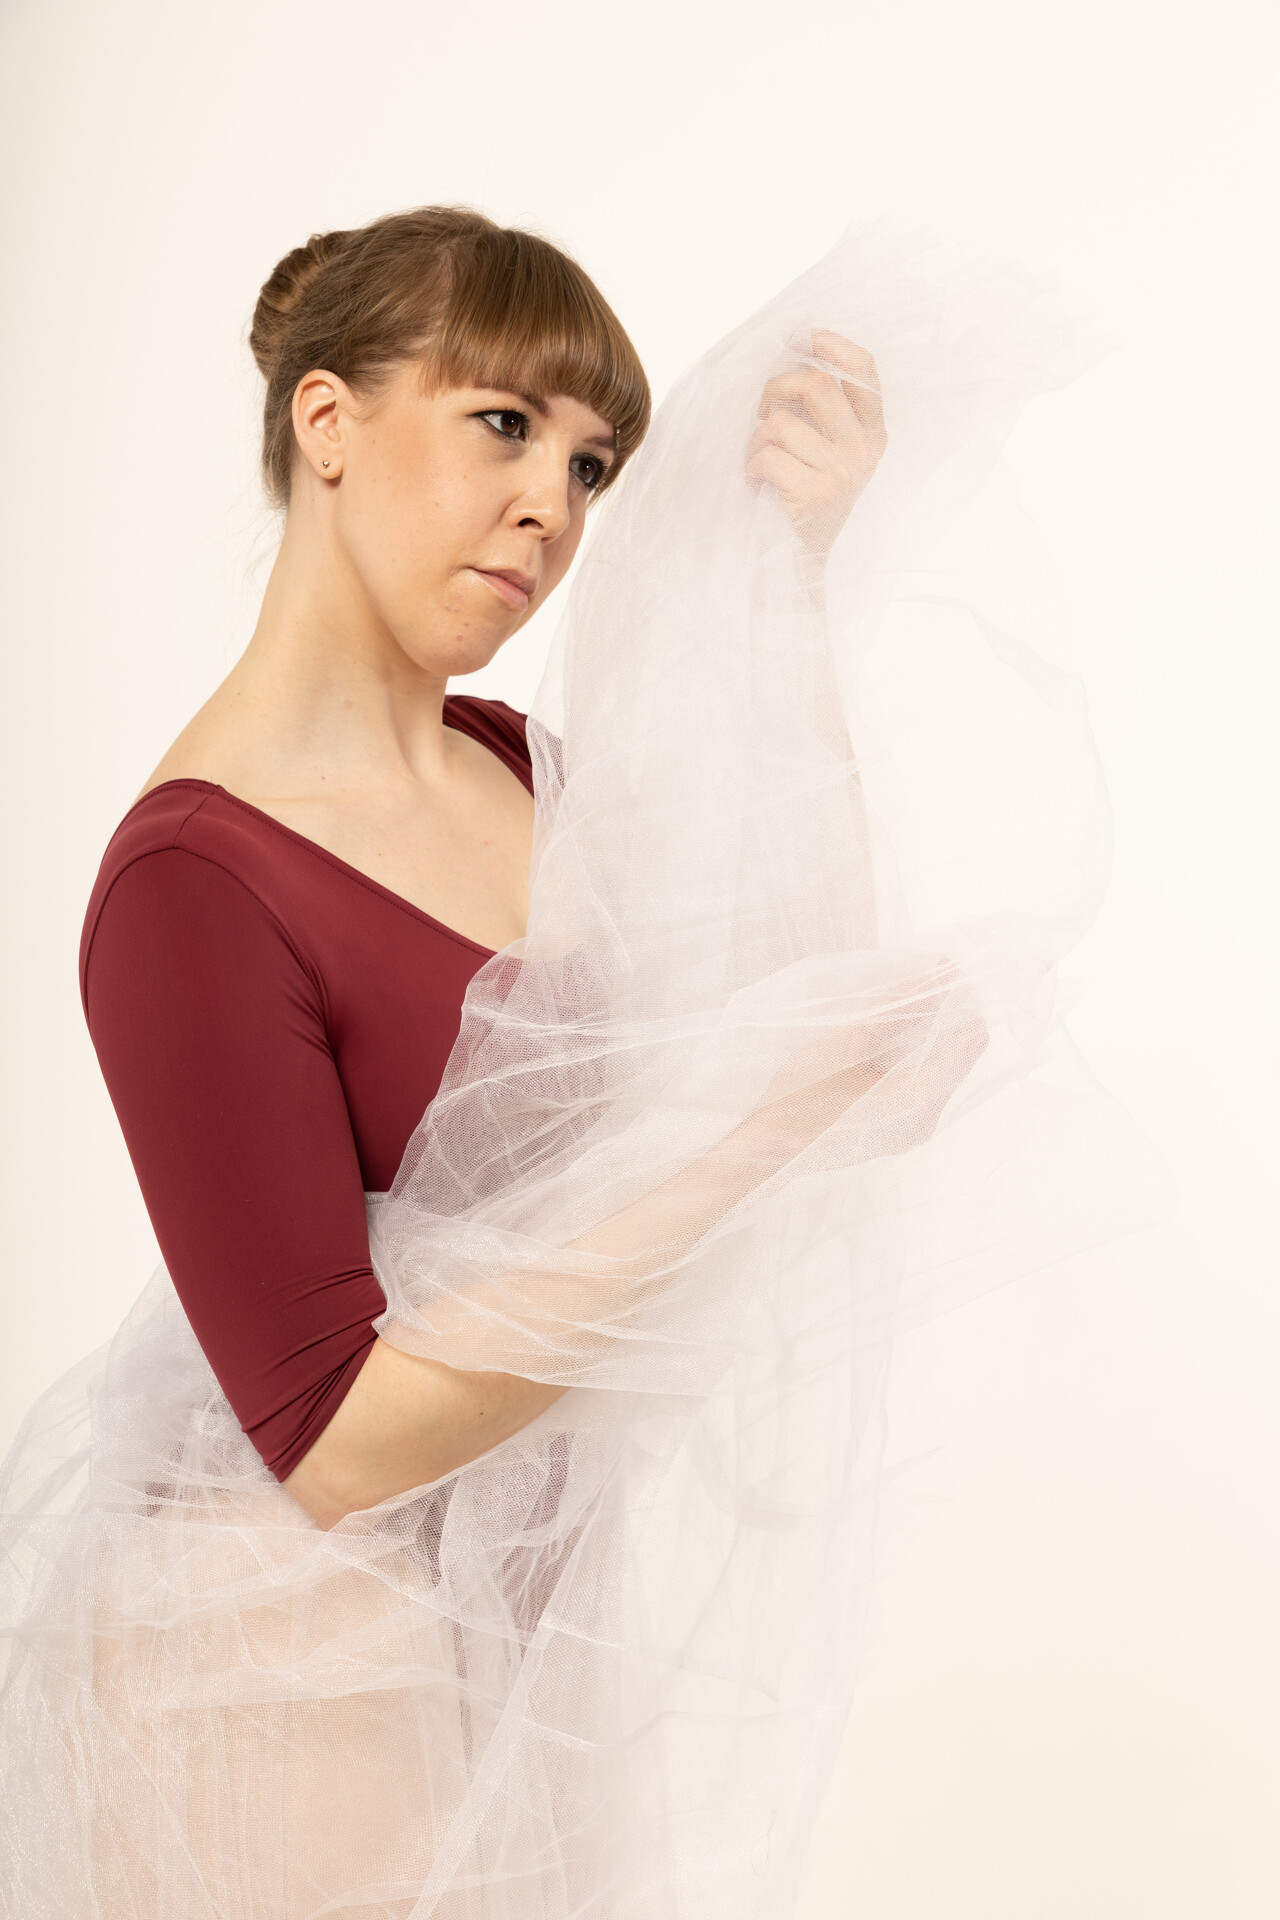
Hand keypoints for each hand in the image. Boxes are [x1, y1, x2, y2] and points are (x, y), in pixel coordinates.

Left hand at [745, 330, 886, 553]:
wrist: (798, 565)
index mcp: (872, 434)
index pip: (863, 369)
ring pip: (781, 422)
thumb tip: (793, 350)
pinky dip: (751, 466)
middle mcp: (864, 451)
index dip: (830, 343)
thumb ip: (820, 410)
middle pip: (815, 383)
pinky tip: (758, 484)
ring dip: (756, 440)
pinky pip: (767, 455)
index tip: (799, 336)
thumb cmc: (801, 499)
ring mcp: (842, 473)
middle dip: (775, 388)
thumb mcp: (824, 451)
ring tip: (760, 464)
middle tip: (762, 412)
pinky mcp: (814, 494)